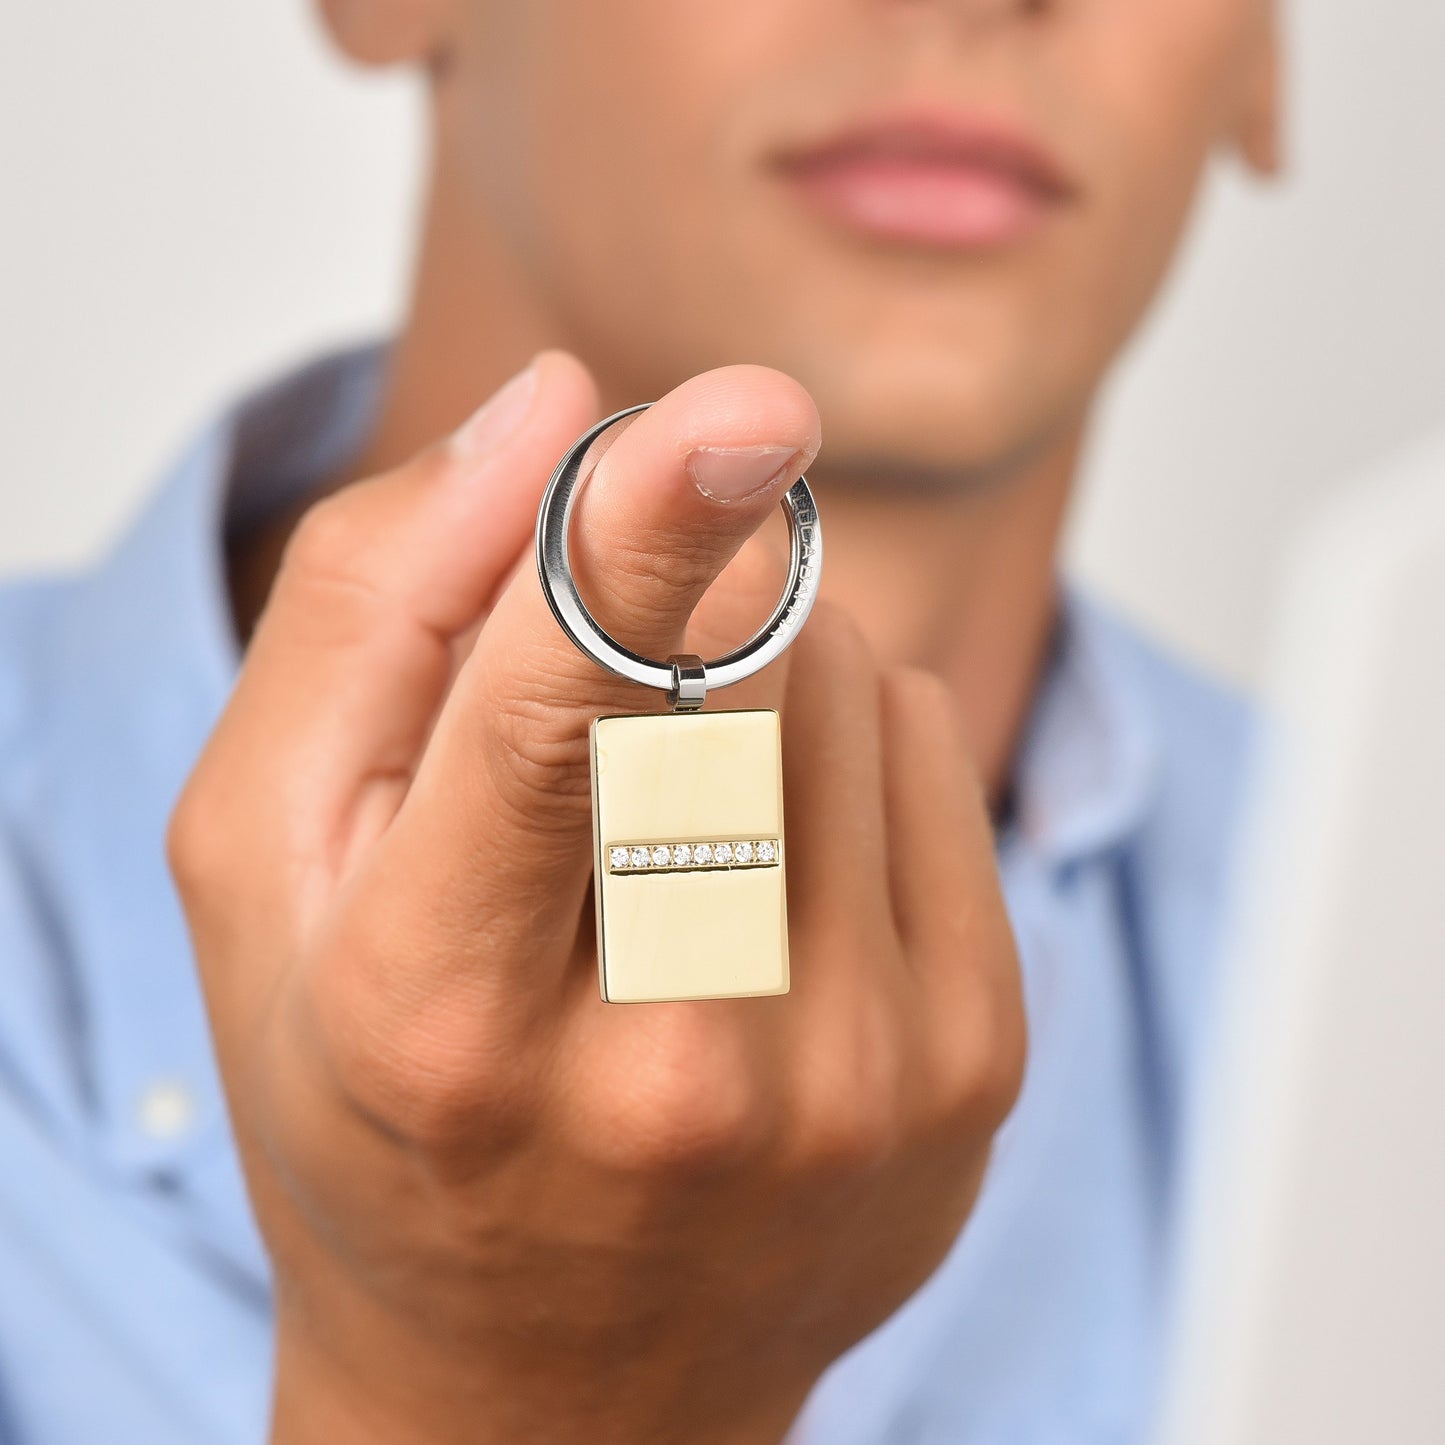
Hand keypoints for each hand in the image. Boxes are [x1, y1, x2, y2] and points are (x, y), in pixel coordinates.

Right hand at [169, 353, 1025, 1444]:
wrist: (548, 1377)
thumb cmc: (376, 1097)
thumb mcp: (272, 869)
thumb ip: (367, 615)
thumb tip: (548, 417)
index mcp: (445, 1017)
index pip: (551, 732)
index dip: (637, 541)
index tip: (742, 409)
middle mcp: (671, 1076)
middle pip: (738, 667)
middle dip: (678, 596)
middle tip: (606, 692)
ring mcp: (852, 1084)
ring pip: (853, 682)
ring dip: (761, 662)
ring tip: (672, 813)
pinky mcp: (969, 1069)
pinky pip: (934, 748)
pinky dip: (850, 735)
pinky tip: (771, 854)